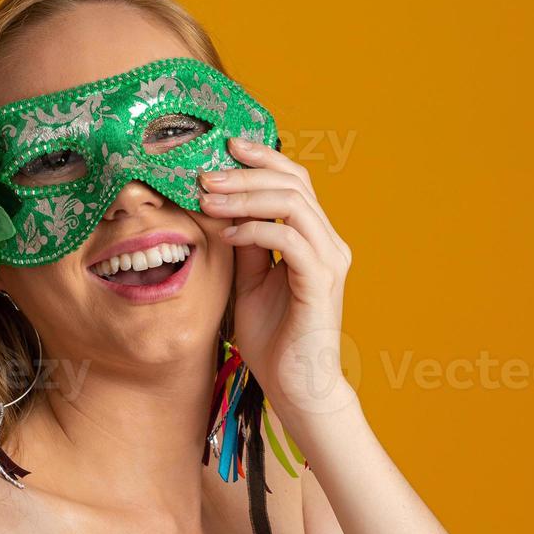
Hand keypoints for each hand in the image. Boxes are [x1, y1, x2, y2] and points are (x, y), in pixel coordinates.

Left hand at [198, 137, 356, 424]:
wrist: (295, 387)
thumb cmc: (272, 339)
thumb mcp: (247, 281)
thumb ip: (243, 243)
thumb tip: (219, 204)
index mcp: (314, 238)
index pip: (295, 181)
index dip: (263, 158)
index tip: (225, 146)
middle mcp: (328, 243)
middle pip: (295, 183)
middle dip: (246, 173)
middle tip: (205, 175)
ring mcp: (329, 261)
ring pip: (293, 204)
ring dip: (246, 197)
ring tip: (209, 200)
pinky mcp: (321, 283)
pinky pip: (289, 240)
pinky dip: (255, 230)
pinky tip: (226, 234)